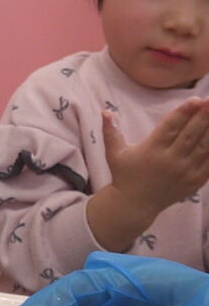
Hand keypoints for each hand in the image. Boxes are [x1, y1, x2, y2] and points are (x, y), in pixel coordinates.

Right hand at [103, 98, 208, 216]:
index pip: (171, 127)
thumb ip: (111, 131)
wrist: (134, 205)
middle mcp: (170, 161)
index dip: (184, 112)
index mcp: (151, 151)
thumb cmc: (124, 175)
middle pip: (190, 134)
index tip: (196, 99)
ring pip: (204, 147)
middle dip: (204, 116)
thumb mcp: (114, 153)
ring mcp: (184, 172)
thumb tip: (106, 111)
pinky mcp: (194, 181)